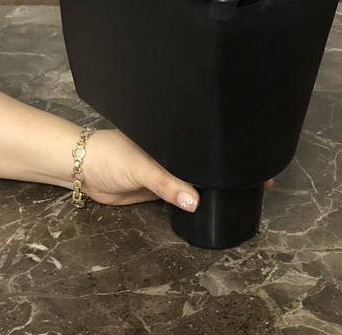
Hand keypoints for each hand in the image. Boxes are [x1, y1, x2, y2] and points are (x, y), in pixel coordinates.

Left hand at [81, 129, 273, 211]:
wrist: (83, 171)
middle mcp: (174, 151)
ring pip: (196, 179)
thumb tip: (196, 201)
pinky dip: (195, 201)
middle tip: (258, 178)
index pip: (207, 142)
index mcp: (173, 136)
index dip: (228, 149)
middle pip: (206, 161)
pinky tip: (212, 206)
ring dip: (213, 187)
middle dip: (227, 168)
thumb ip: (167, 184)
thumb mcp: (142, 166)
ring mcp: (167, 170)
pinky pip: (182, 195)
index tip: (255, 156)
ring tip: (242, 192)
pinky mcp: (159, 189)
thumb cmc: (111, 156)